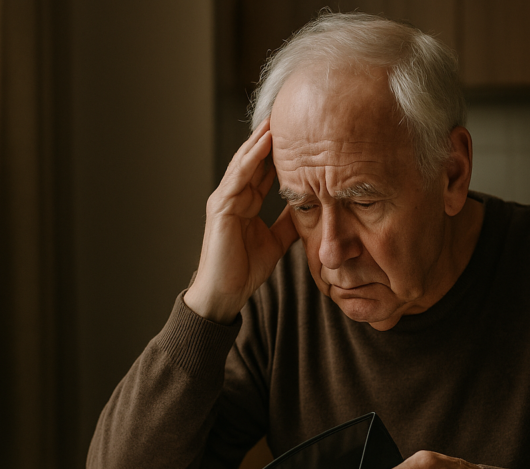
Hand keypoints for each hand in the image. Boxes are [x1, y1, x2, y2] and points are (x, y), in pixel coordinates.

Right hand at [184, 120, 298, 323]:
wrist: (224, 294)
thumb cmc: (244, 270)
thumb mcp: (275, 242)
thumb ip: (287, 223)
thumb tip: (309, 210)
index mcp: (245, 202)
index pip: (264, 169)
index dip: (279, 151)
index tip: (299, 133)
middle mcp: (233, 196)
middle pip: (253, 159)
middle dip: (269, 137)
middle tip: (287, 113)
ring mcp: (224, 200)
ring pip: (244, 162)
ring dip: (260, 139)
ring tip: (276, 118)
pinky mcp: (220, 208)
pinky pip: (238, 177)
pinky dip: (251, 159)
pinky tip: (264, 143)